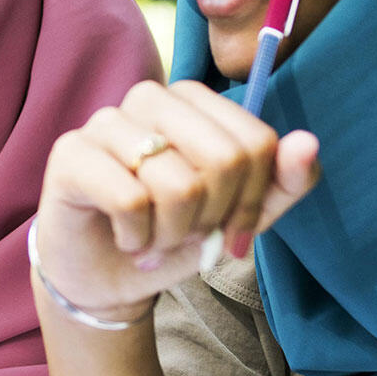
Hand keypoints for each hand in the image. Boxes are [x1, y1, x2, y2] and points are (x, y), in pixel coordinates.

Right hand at [36, 79, 320, 324]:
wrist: (108, 278)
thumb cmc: (174, 235)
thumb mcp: (240, 216)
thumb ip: (283, 182)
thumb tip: (307, 141)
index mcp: (193, 100)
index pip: (256, 142)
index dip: (252, 201)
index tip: (230, 229)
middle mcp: (148, 97)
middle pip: (224, 159)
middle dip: (214, 218)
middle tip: (187, 236)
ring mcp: (105, 122)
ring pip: (178, 184)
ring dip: (173, 234)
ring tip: (155, 239)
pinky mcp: (69, 155)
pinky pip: (131, 200)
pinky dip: (138, 238)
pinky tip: (126, 238)